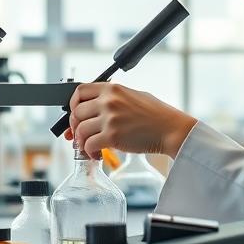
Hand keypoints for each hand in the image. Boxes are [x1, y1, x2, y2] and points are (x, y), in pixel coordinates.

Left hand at [66, 82, 198, 158]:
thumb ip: (112, 98)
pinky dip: (89, 152)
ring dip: (81, 142)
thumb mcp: (133, 96)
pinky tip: (97, 154)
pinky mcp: (113, 136)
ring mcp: (110, 119)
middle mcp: (109, 102)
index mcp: (112, 89)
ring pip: (80, 130)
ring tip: (90, 147)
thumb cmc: (156, 114)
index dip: (72, 104)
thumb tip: (91, 109)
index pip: (79, 91)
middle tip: (80, 135)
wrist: (171, 129)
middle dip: (75, 126)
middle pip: (76, 113)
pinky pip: (88, 145)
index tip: (74, 113)